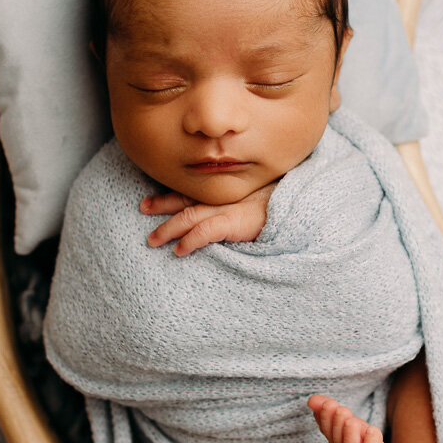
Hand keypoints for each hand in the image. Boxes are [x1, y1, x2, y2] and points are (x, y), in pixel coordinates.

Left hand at [140, 184, 275, 255]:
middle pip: (185, 200)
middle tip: (143, 208)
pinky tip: (180, 250)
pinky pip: (206, 231)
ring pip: (189, 216)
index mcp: (225, 192)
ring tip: (152, 240)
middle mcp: (222, 198)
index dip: (170, 196)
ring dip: (169, 228)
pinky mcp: (235, 222)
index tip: (149, 201)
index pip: (192, 192)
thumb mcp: (257, 198)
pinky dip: (190, 240)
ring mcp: (227, 209)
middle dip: (161, 205)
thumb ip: (240, 202)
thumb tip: (226, 214)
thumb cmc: (281, 204)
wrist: (299, 207)